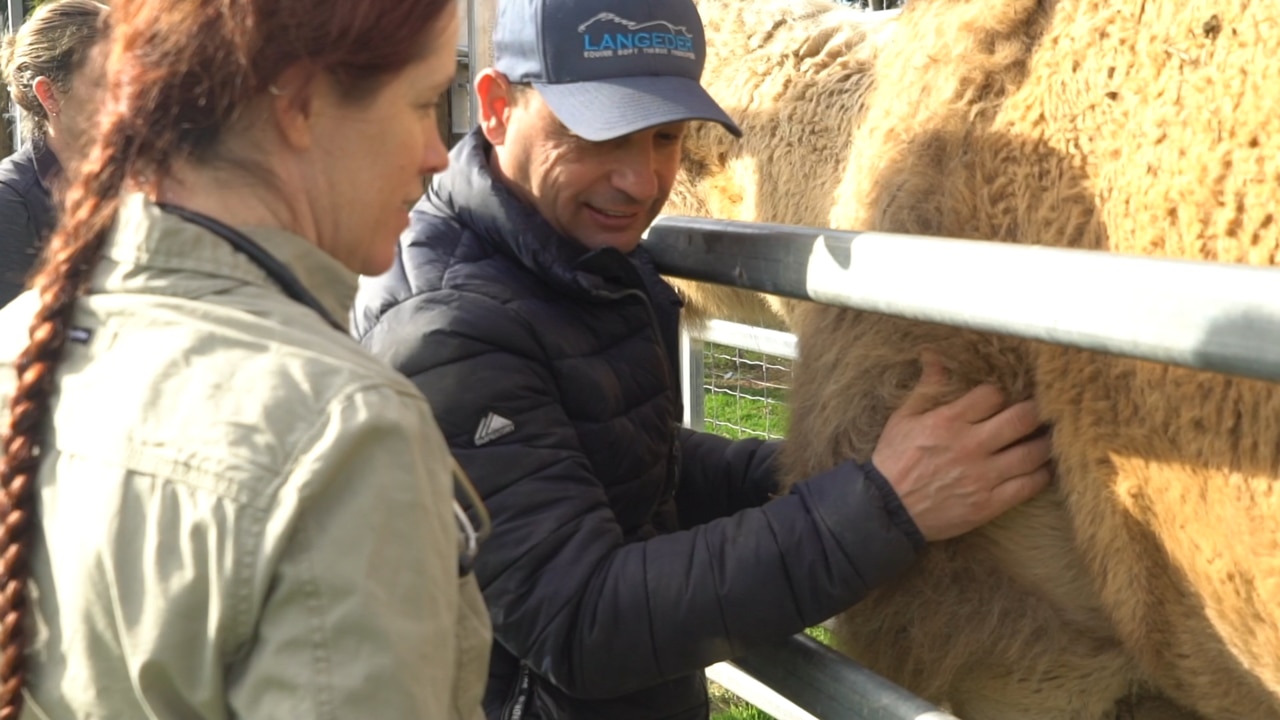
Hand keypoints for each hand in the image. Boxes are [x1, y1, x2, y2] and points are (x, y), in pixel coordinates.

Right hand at [870, 349, 1052, 541]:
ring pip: (1034, 453)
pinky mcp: (989, 504)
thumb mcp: (904, 418)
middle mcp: (970, 446)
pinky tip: (1039, 467)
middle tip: (1038, 412)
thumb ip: (927, 387)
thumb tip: (934, 355)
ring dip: (1044, 442)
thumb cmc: (894, 460)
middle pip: (1023, 419)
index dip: (1000, 394)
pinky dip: (1041, 474)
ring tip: (1043, 437)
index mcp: (949, 421)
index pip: (993, 395)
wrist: (887, 510)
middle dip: (1035, 411)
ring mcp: (983, 476)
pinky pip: (1029, 485)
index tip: (1000, 400)